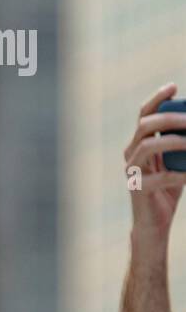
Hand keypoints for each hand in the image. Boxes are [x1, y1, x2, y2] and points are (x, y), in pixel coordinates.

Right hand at [124, 83, 185, 247]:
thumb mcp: (178, 163)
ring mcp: (132, 171)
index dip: (157, 99)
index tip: (173, 86)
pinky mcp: (137, 189)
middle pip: (144, 126)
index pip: (144, 115)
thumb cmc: (167, 191)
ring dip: (173, 141)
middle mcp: (132, 154)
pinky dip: (179, 174)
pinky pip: (159, 177)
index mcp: (139, 144)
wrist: (153, 224)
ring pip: (146, 146)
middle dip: (168, 118)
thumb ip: (183, 147)